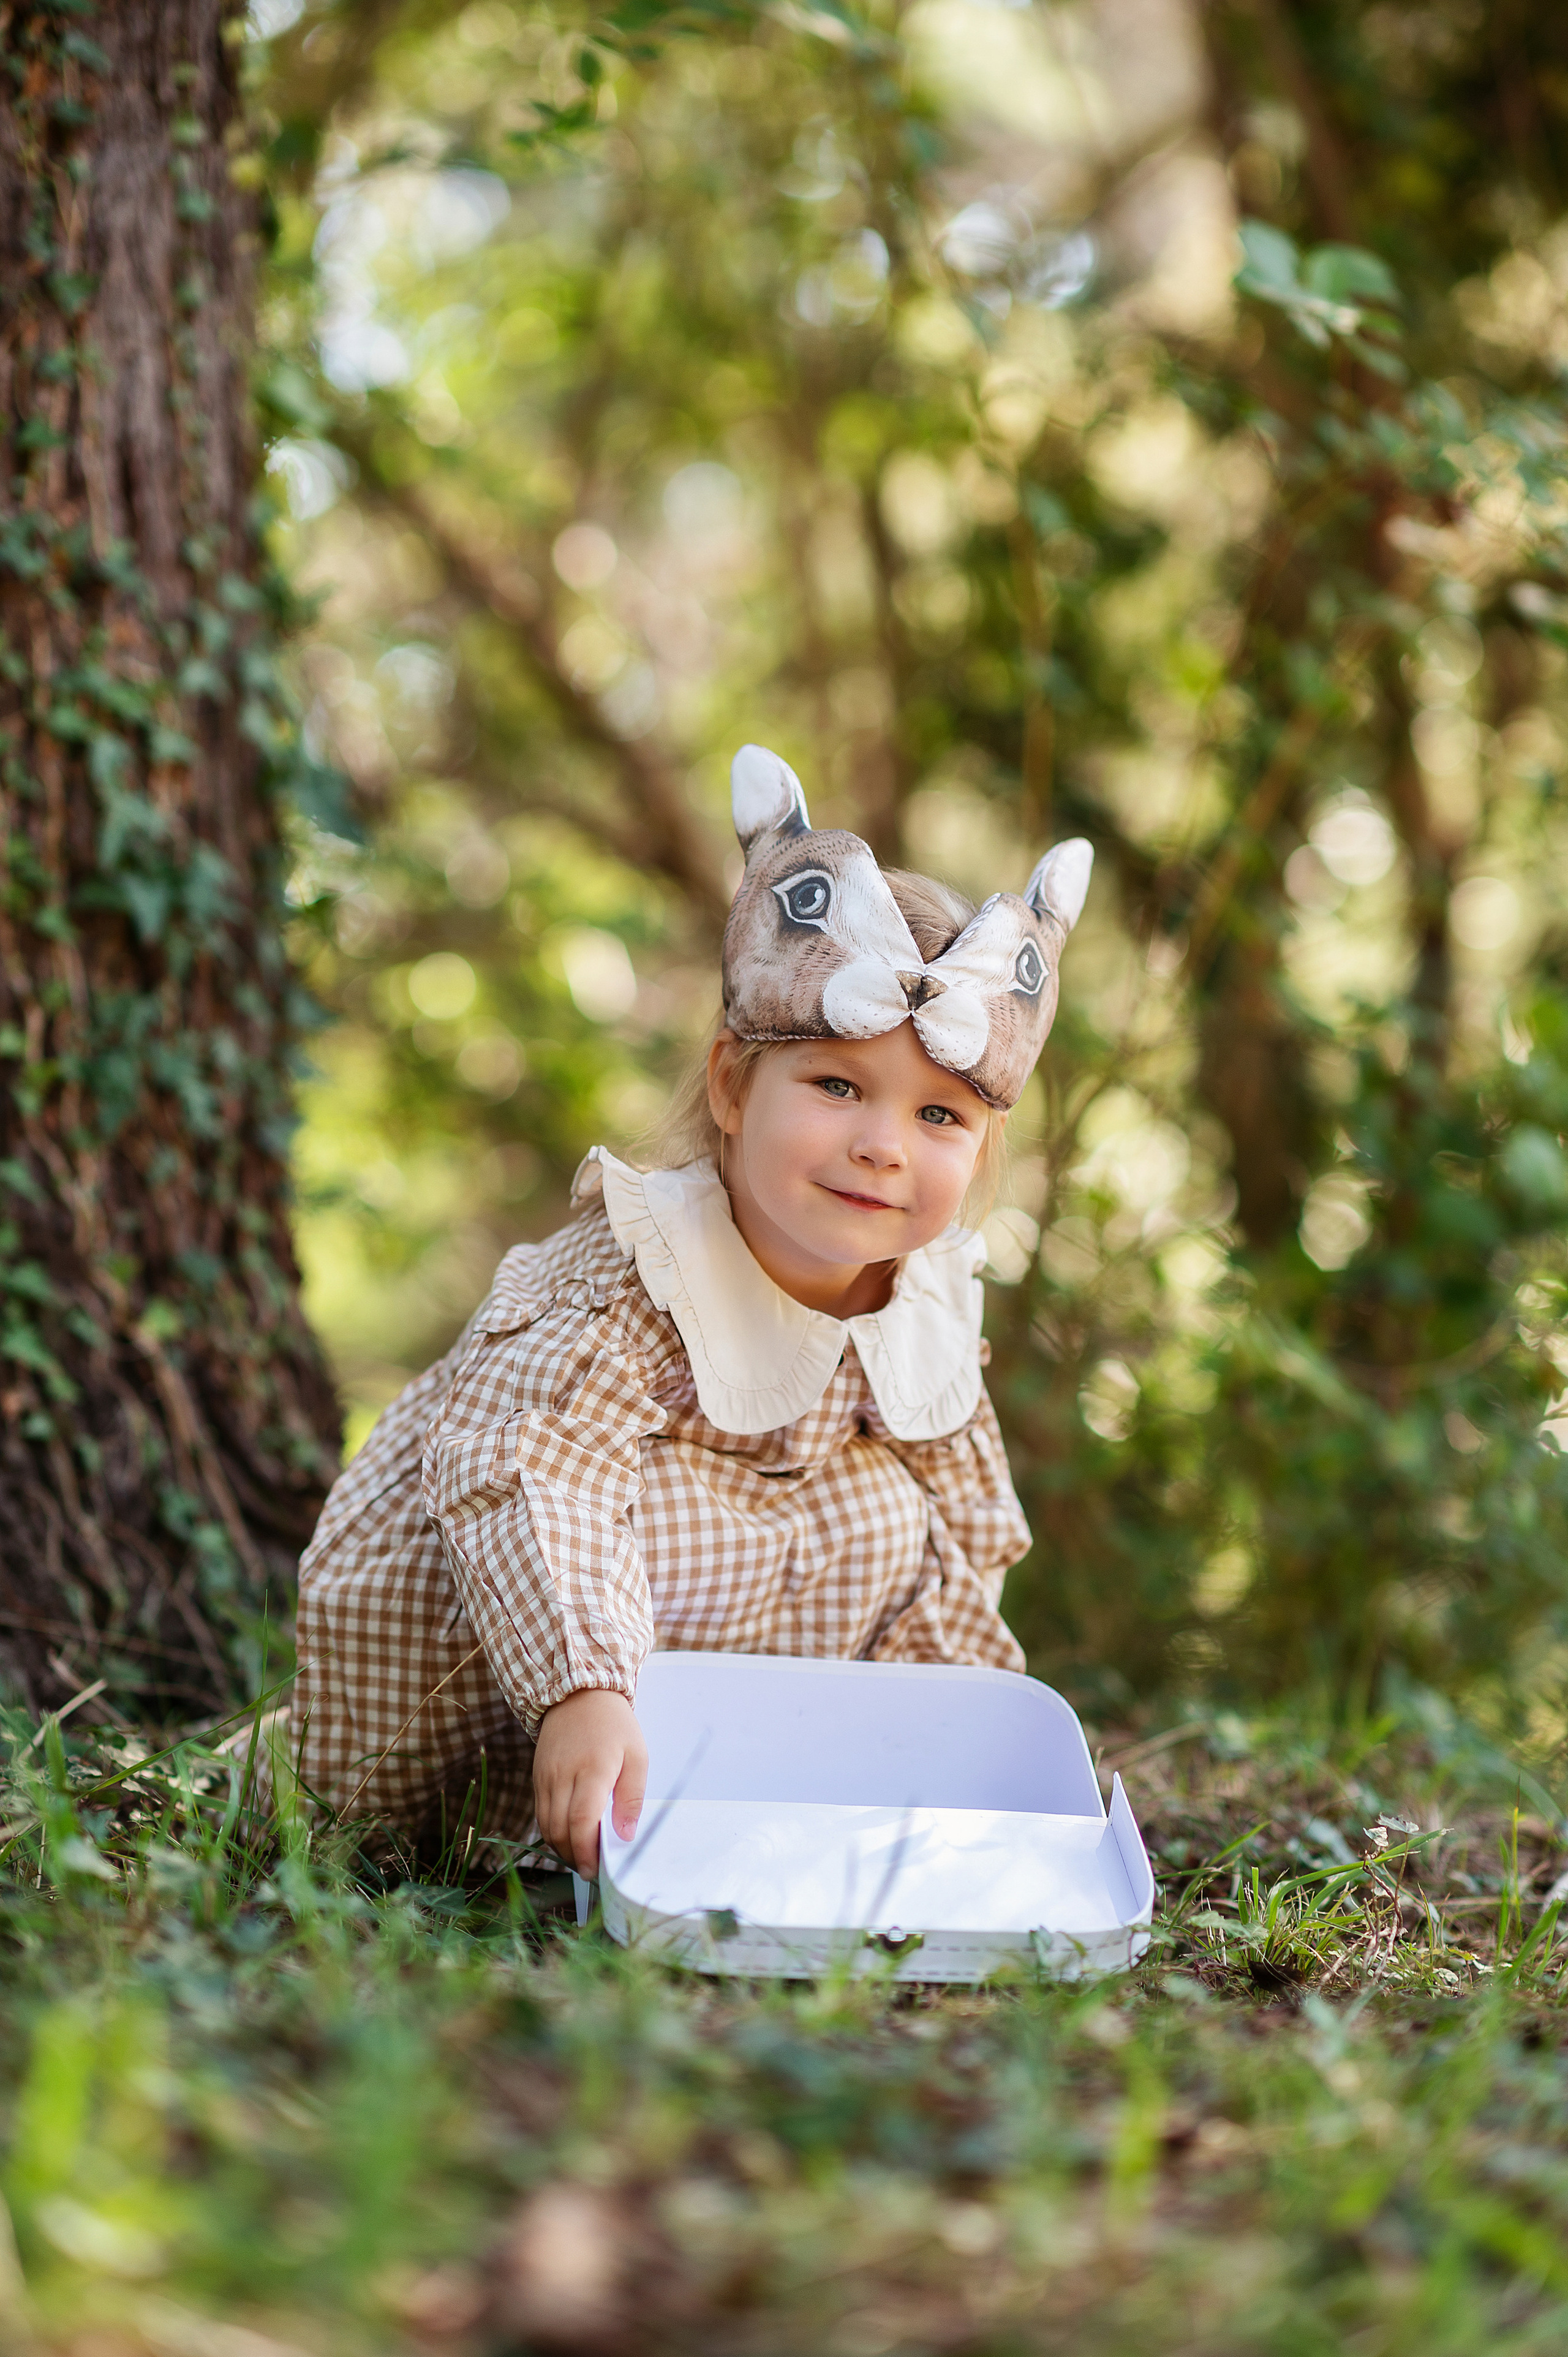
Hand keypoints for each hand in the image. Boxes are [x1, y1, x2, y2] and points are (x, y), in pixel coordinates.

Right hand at [532, 1688, 646, 1876]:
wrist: (577, 1694)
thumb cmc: (614, 1725)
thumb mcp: (637, 1756)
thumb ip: (632, 1798)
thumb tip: (625, 1837)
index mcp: (592, 1769)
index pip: (581, 1821)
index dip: (586, 1851)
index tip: (596, 1870)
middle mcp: (562, 1775)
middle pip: (559, 1829)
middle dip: (574, 1857)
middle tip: (591, 1870)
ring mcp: (545, 1777)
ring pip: (546, 1826)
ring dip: (561, 1848)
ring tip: (581, 1857)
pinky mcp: (537, 1778)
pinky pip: (541, 1814)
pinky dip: (552, 1832)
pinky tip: (569, 1837)